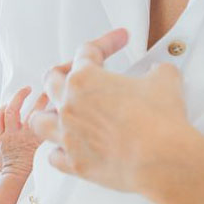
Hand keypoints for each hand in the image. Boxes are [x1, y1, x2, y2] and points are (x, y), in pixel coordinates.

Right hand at [0, 87, 48, 177]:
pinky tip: (56, 110)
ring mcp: (24, 136)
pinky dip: (50, 117)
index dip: (2, 107)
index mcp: (1, 135)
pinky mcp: (36, 140)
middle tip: (27, 89)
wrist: (16, 177)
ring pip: (29, 113)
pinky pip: (43, 125)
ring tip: (46, 93)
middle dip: (18, 96)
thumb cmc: (7, 169)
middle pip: (11, 109)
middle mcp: (11, 133)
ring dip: (39, 102)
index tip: (9, 102)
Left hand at [29, 28, 189, 192]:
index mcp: (84, 80)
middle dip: (64, 72)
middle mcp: (69, 106)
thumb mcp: (164, 80)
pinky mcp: (75, 163)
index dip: (106, 42)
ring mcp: (68, 135)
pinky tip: (69, 148)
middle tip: (77, 72)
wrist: (161, 159)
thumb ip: (156, 70)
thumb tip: (158, 72)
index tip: (119, 40)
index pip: (87, 51)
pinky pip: (54, 156)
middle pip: (51, 81)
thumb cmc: (159, 122)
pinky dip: (60, 151)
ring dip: (49, 114)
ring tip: (59, 113)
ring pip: (39, 121)